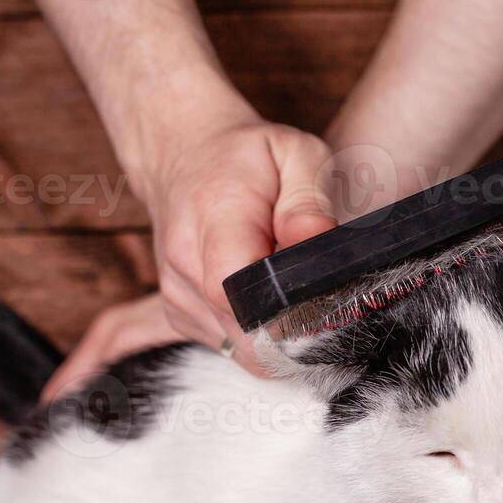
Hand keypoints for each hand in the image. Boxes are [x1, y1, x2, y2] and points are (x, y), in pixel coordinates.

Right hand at [42, 121, 336, 400]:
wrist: (185, 156)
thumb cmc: (249, 156)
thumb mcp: (295, 153)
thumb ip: (309, 200)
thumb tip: (318, 240)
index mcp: (214, 217)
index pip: (236, 290)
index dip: (288, 313)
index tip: (325, 306)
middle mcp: (184, 263)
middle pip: (247, 334)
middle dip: (295, 331)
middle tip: (324, 301)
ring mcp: (177, 296)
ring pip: (242, 350)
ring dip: (277, 333)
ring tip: (290, 289)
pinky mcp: (180, 317)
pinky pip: (231, 347)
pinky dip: (257, 333)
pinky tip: (267, 299)